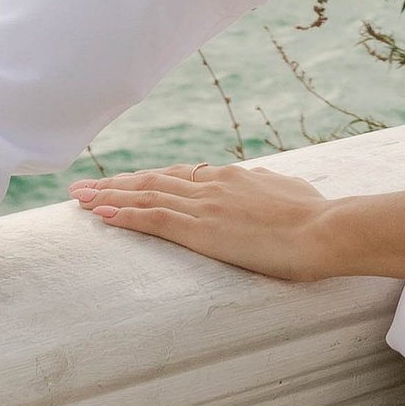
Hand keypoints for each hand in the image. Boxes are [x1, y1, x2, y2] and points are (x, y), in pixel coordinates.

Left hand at [72, 159, 341, 282]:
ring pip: (145, 195)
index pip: (177, 177)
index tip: (123, 182)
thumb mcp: (286, 193)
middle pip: (152, 181)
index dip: (146, 179)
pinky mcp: (201, 228)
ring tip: (80, 198)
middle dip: (116, 184)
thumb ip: (264, 187)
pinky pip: (153, 218)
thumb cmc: (315, 216)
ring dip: (109, 196)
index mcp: (231, 178)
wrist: (324, 229)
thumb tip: (257, 182)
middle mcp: (210, 184)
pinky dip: (124, 215)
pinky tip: (102, 215)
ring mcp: (204, 204)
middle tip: (83, 186)